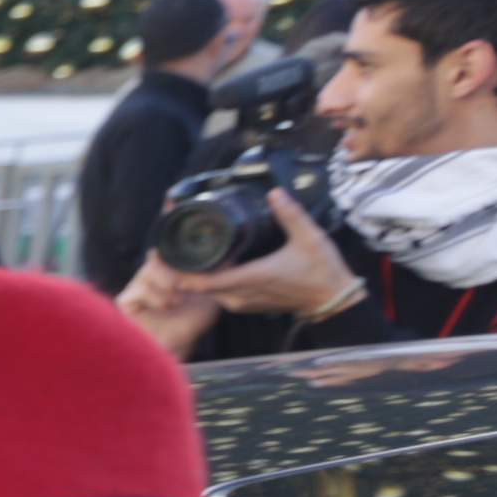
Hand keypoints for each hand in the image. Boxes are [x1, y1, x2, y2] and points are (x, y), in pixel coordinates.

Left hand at [122, 189, 349, 351]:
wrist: (332, 299)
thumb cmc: (321, 272)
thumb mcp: (308, 237)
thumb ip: (290, 214)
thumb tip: (275, 193)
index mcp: (248, 279)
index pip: (200, 282)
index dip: (178, 272)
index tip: (165, 256)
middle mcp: (239, 295)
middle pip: (197, 286)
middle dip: (182, 271)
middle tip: (171, 249)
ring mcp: (242, 302)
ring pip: (208, 290)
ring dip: (197, 275)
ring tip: (189, 253)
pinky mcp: (247, 304)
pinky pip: (220, 294)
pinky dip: (212, 280)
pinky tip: (214, 263)